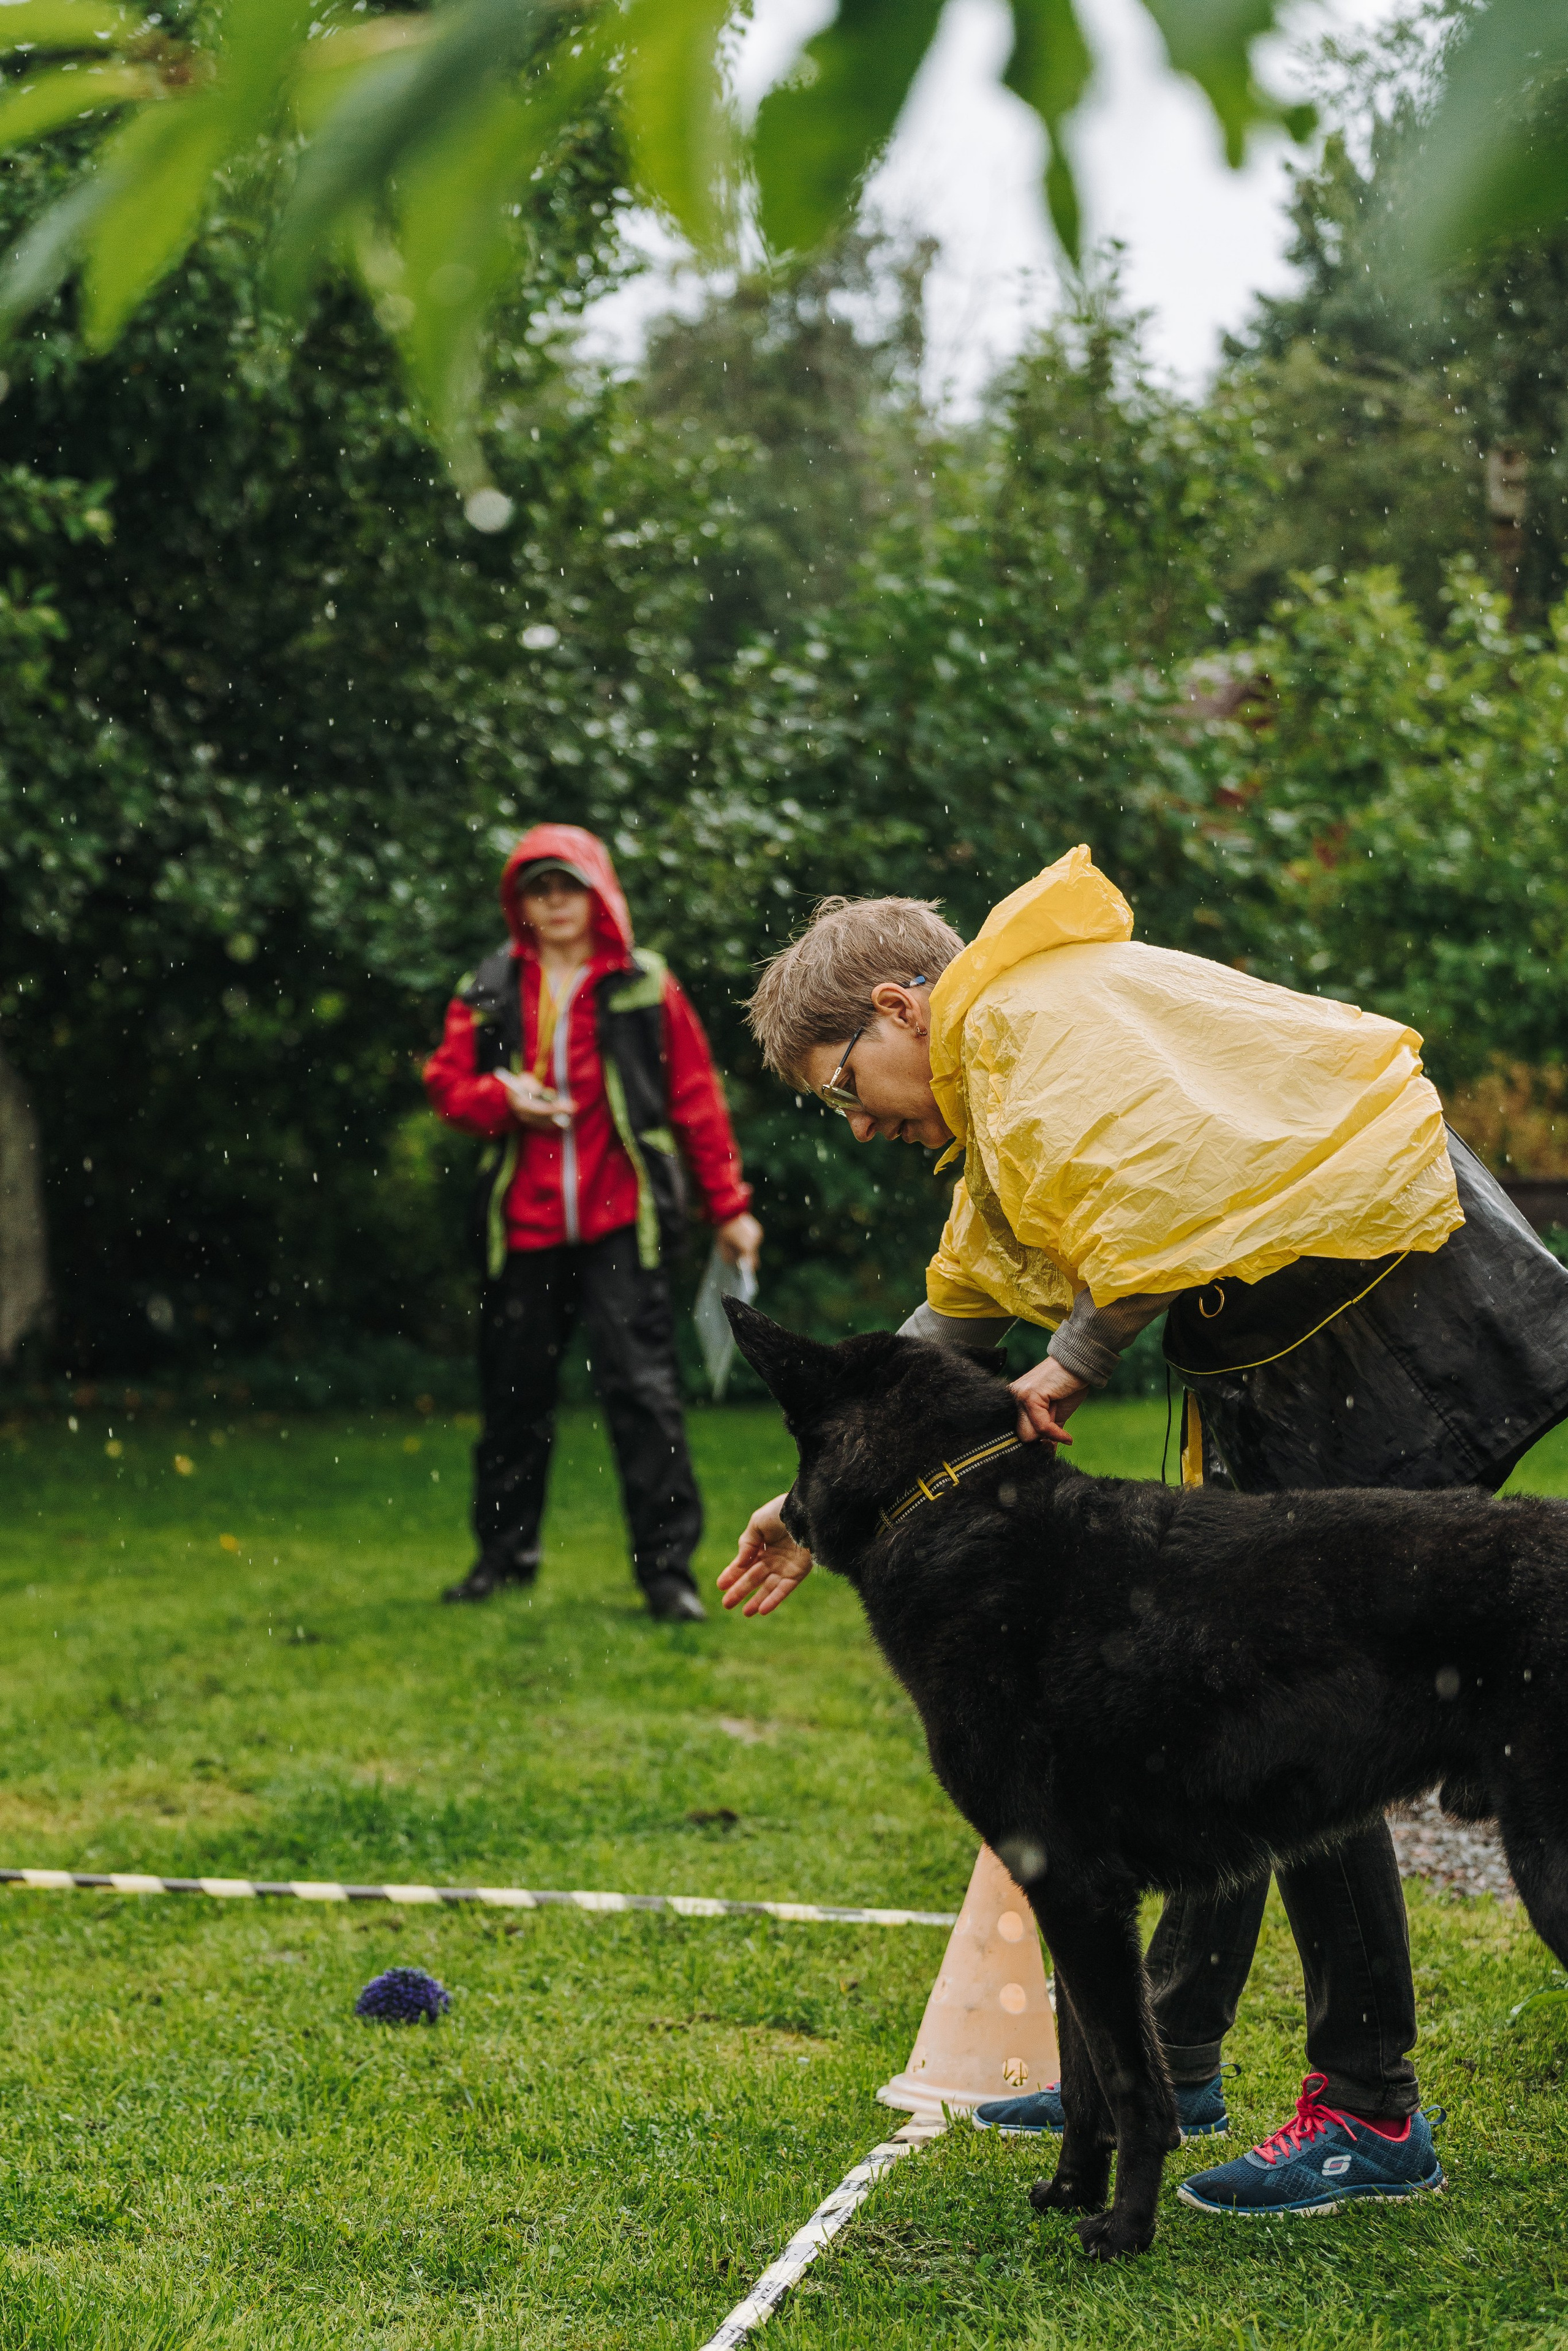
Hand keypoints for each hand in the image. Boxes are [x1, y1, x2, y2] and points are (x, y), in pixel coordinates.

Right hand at [496, 1069, 574, 1130]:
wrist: (511, 1096)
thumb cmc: (520, 1084)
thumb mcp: (522, 1079)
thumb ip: (529, 1083)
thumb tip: (538, 1091)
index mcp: (520, 1105)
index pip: (538, 1110)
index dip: (552, 1109)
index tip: (563, 1105)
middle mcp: (524, 1116)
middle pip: (544, 1117)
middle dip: (559, 1112)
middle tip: (573, 1106)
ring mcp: (528, 1121)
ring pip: (546, 1121)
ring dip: (560, 1115)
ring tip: (571, 1107)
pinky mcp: (533, 1123)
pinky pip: (546, 1123)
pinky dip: (556, 1119)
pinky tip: (565, 1112)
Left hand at [716, 1211, 762, 1275]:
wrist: (729, 1210)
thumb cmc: (724, 1229)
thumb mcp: (722, 1246)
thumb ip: (728, 1258)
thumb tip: (733, 1264)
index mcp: (747, 1247)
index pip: (751, 1264)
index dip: (747, 1268)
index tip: (743, 1272)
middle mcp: (755, 1242)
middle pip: (753, 1255)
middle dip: (745, 1256)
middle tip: (736, 1255)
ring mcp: (758, 1235)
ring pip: (754, 1247)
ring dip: (747, 1247)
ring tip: (736, 1241)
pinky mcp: (758, 1230)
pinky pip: (754, 1240)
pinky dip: (749, 1240)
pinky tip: (741, 1235)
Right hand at [717, 1492, 811, 1615]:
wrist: (806, 1512)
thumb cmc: (780, 1513)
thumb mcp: (757, 1523)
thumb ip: (747, 1544)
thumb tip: (740, 1564)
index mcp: (763, 1544)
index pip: (745, 1563)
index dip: (732, 1574)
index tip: (720, 1585)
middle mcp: (774, 1557)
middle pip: (754, 1578)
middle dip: (740, 1591)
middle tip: (726, 1604)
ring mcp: (786, 1566)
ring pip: (768, 1587)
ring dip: (757, 1600)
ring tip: (745, 1613)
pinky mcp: (798, 1572)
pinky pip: (784, 1589)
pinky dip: (774, 1600)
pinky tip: (762, 1610)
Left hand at [1010, 1355, 1088, 1445]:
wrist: (1079, 1367)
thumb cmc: (1068, 1388)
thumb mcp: (1055, 1416)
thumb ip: (1048, 1432)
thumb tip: (1047, 1454)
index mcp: (1016, 1403)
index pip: (1016, 1434)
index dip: (1034, 1444)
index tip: (1049, 1448)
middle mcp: (1012, 1399)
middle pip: (1021, 1437)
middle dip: (1041, 1442)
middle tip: (1057, 1438)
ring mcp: (1019, 1396)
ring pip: (1028, 1435)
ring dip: (1049, 1438)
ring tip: (1062, 1433)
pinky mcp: (1029, 1395)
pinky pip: (1041, 1426)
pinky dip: (1057, 1435)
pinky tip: (1067, 1436)